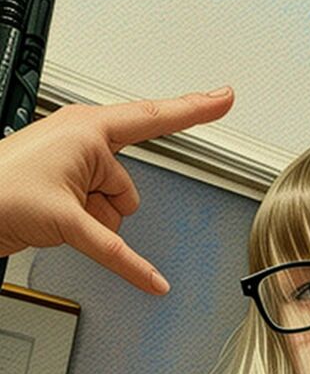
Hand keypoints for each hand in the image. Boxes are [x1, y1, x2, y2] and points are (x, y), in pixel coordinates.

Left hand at [0, 87, 234, 293]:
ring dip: (94, 220)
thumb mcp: (67, 217)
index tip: (224, 97)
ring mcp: (73, 167)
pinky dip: (109, 244)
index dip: (195, 108)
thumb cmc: (0, 192)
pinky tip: (135, 269)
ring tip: (55, 218)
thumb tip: (149, 276)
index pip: (155, 118)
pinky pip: (103, 222)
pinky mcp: (64, 190)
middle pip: (127, 183)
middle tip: (68, 207)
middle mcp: (82, 143)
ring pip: (113, 204)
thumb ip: (112, 242)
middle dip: (109, 205)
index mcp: (87, 129)